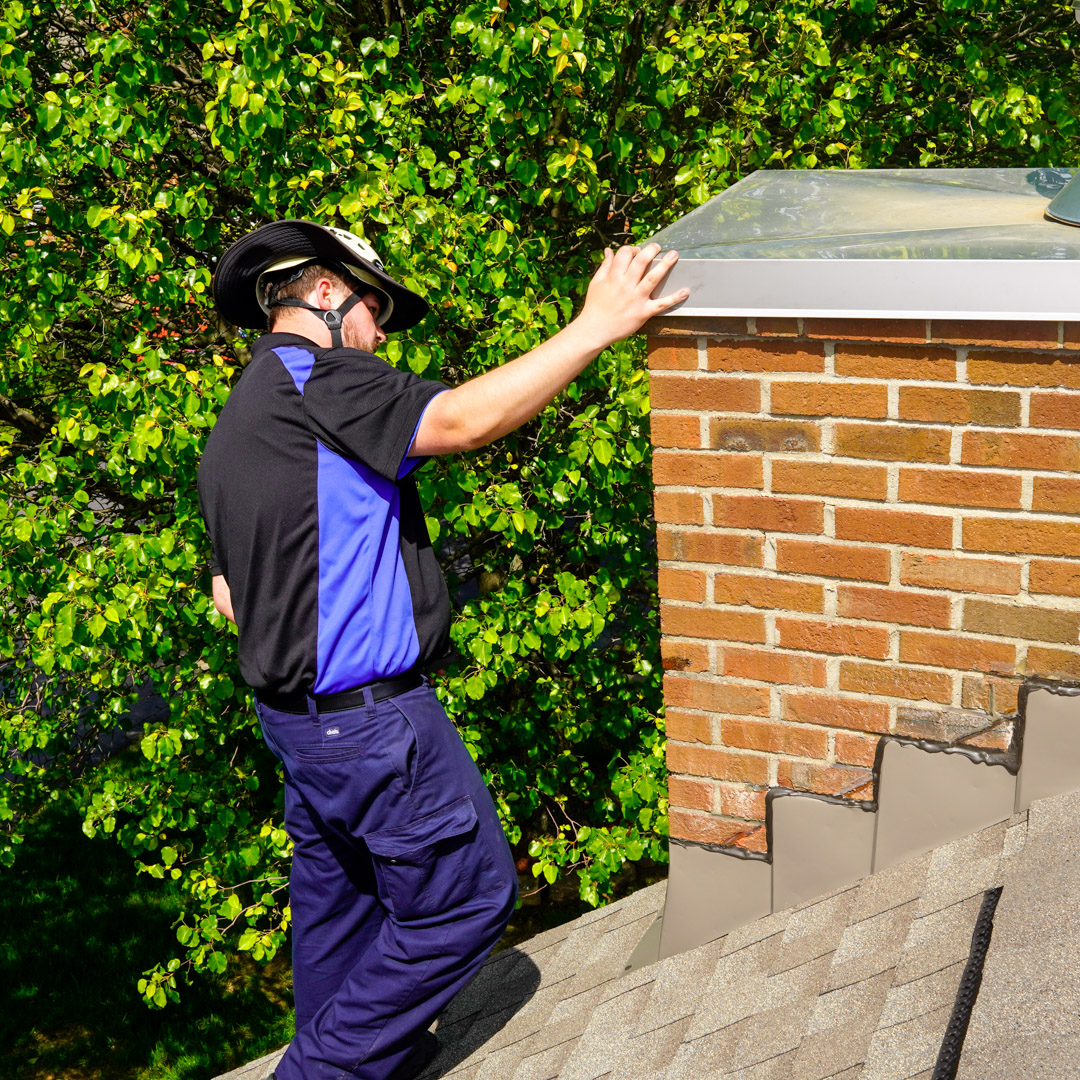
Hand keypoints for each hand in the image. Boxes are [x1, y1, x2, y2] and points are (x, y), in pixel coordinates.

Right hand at [572, 243, 688, 349]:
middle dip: (651, 250)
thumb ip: (604, 266)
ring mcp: (636, 299)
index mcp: (614, 277)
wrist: (595, 330)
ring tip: (674, 255)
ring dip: (665, 265)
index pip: (625, 254)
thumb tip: (609, 251)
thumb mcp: (596, 283)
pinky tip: (684, 292)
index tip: (637, 252)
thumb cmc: (595, 306)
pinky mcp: (643, 312)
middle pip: (641, 261)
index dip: (633, 249)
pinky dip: (673, 298)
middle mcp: (626, 285)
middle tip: (658, 247)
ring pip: (653, 278)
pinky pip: (660, 304)